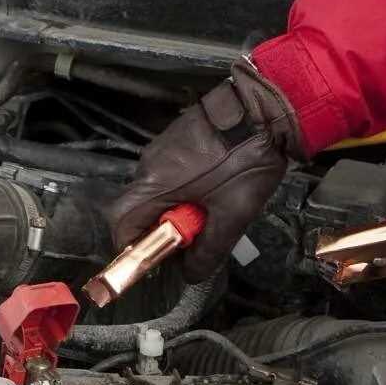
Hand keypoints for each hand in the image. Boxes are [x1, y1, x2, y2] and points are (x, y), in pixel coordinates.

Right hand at [107, 60, 305, 281]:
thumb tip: (190, 274)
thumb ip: (207, 252)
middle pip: (142, 210)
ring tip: (214, 208)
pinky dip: (188, 189)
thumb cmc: (245, 161)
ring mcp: (163, 147)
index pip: (122, 224)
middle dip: (165, 230)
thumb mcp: (232, 217)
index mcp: (155, 183)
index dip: (134, 248)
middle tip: (198, 234)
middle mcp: (149, 163)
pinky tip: (217, 187)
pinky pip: (172, 173)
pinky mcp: (178, 138)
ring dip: (179, 208)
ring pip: (159, 191)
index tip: (159, 259)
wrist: (263, 109)